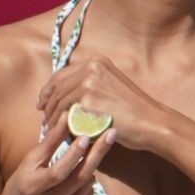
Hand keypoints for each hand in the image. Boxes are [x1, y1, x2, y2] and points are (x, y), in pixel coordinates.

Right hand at [0, 123, 115, 194]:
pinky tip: (83, 177)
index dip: (73, 154)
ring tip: (92, 154)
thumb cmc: (19, 186)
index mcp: (32, 188)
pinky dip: (89, 185)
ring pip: (86, 187)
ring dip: (91, 168)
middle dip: (96, 155)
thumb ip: (48, 143)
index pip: (58, 172)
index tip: (87, 136)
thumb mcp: (27, 164)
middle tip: (110, 135)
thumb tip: (67, 117)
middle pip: (79, 179)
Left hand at [37, 54, 170, 152]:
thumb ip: (92, 85)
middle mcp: (92, 67)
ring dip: (50, 115)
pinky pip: (65, 113)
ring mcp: (89, 82)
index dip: (49, 89)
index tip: (42, 102)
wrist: (152, 122)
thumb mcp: (113, 86)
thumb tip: (67, 95)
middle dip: (46, 103)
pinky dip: (58, 123)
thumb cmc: (135, 111)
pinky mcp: (89, 100)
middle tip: (42, 117)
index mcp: (97, 62)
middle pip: (58, 86)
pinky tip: (56, 132)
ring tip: (47, 127)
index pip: (63, 74)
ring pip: (59, 100)